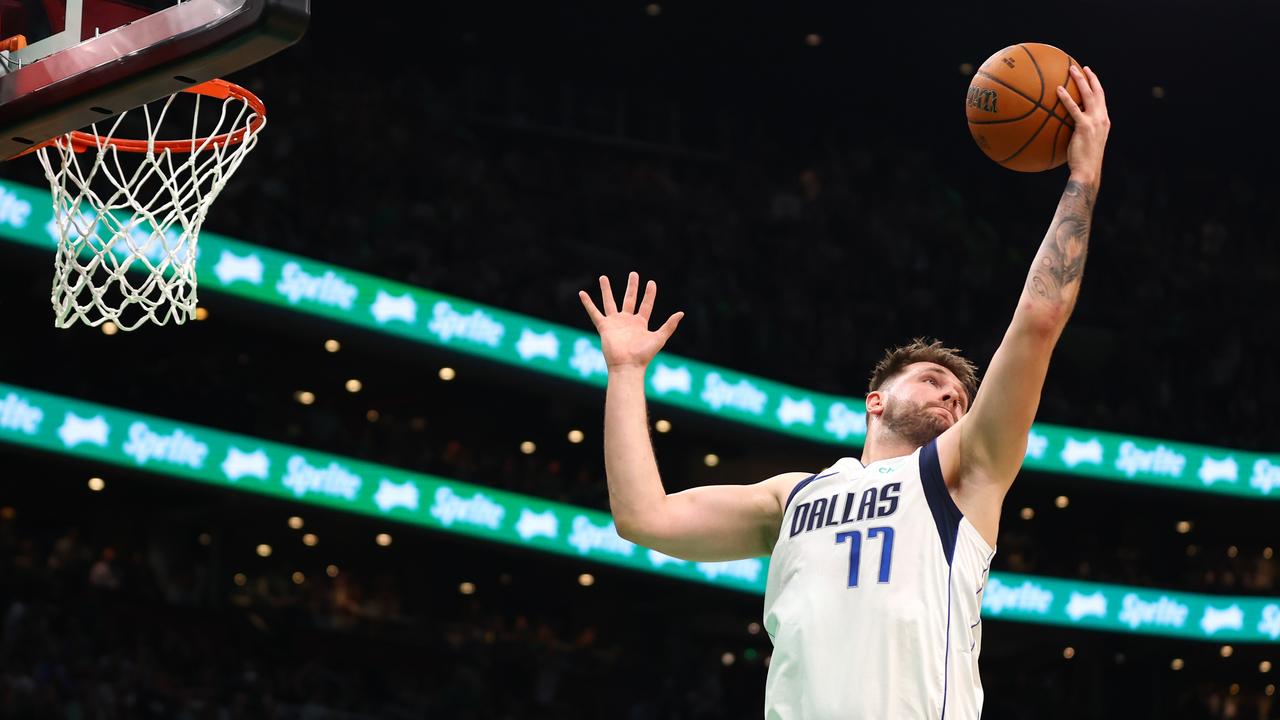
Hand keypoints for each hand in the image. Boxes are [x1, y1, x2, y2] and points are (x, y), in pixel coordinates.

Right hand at [579, 272, 683, 371]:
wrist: (627, 365)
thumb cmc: (643, 355)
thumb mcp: (659, 338)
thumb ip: (669, 325)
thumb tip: (681, 313)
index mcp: (640, 323)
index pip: (646, 304)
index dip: (649, 294)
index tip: (651, 282)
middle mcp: (627, 321)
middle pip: (629, 299)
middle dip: (632, 286)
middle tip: (633, 274)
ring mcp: (614, 323)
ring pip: (609, 302)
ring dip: (606, 290)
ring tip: (603, 277)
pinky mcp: (604, 326)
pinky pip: (594, 312)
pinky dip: (588, 303)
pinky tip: (582, 293)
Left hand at [1056, 65, 1109, 182]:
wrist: (1088, 170)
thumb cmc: (1083, 160)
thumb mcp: (1086, 142)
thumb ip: (1081, 131)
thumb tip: (1066, 127)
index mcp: (1104, 121)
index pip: (1101, 98)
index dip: (1096, 86)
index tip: (1090, 75)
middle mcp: (1102, 118)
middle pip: (1097, 92)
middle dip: (1090, 77)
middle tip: (1081, 67)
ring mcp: (1094, 121)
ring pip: (1088, 95)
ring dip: (1080, 80)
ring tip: (1070, 70)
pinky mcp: (1084, 127)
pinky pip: (1073, 108)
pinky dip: (1066, 98)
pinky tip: (1058, 90)